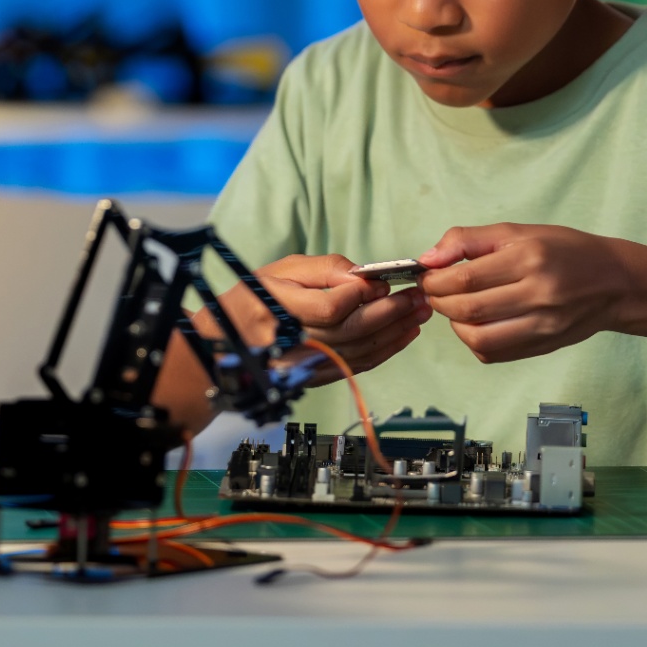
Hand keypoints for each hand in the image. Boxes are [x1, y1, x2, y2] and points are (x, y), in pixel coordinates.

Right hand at [216, 254, 429, 382]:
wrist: (226, 342)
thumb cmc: (254, 297)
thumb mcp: (283, 269)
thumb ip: (324, 270)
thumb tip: (363, 278)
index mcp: (278, 309)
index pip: (330, 307)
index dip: (360, 295)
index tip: (383, 282)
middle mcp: (292, 342)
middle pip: (352, 331)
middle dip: (391, 312)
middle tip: (418, 296)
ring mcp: (304, 364)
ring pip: (359, 351)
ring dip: (395, 332)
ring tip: (419, 313)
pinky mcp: (315, 377)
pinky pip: (355, 366)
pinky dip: (384, 351)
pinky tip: (404, 335)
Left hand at [418, 224, 630, 362]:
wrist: (615, 283)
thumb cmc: (565, 250)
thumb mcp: (519, 231)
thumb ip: (470, 240)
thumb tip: (429, 258)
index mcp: (530, 258)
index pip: (465, 278)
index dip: (436, 280)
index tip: (428, 275)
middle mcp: (538, 294)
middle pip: (468, 309)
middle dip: (439, 301)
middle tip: (435, 292)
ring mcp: (542, 326)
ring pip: (478, 338)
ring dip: (454, 324)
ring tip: (455, 308)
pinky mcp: (542, 347)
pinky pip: (493, 353)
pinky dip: (474, 340)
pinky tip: (477, 322)